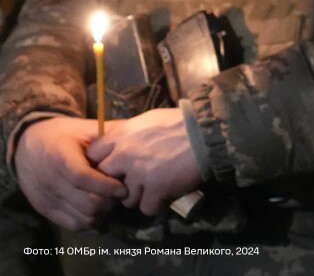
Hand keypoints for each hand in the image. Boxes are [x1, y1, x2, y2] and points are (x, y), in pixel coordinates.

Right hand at [14, 117, 126, 229]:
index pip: (83, 178)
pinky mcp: (44, 209)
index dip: (107, 186)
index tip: (124, 188)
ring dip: (103, 212)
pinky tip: (97, 207)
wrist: (29, 145)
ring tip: (109, 199)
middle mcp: (49, 180)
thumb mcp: (86, 128)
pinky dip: (90, 220)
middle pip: (87, 203)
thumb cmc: (65, 135)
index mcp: (60, 156)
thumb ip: (111, 134)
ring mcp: (45, 197)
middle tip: (120, 193)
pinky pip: (74, 225)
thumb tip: (142, 137)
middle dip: (110, 201)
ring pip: (83, 217)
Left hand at [86, 108, 200, 215]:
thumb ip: (129, 134)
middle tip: (134, 184)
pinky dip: (157, 205)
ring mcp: (140, 174)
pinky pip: (147, 208)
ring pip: (127, 199)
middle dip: (118, 185)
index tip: (114, 168)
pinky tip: (166, 197)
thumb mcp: (147, 120)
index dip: (102, 164)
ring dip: (140, 197)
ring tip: (155, 190)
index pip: (92, 156)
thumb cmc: (180, 122)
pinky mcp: (157, 189)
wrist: (205, 133)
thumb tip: (122, 142)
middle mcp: (124, 156)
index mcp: (120, 136)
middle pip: (105, 181)